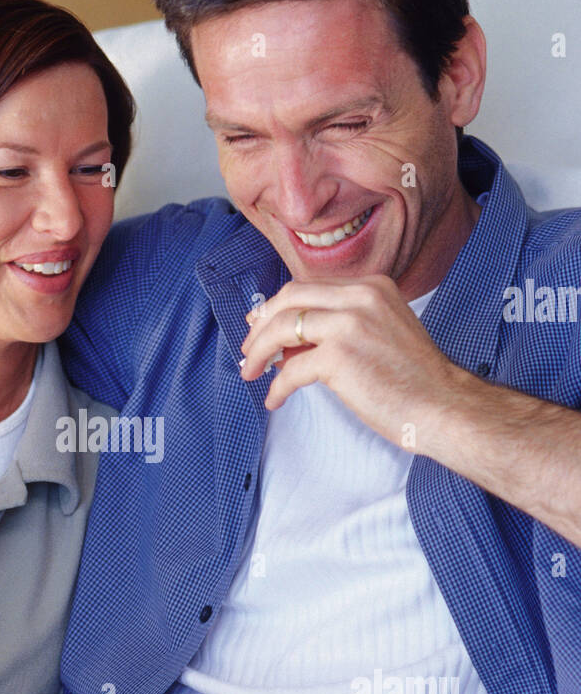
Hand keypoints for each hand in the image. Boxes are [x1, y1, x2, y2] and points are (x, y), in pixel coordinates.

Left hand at [239, 274, 465, 448]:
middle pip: (289, 298)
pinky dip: (277, 386)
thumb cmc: (415, 381)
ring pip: (282, 328)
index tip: (259, 324)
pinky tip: (275, 399)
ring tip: (251, 372)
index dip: (277, 306)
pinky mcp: (339, 357)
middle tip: (248, 349)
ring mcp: (349, 324)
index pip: (308, 287)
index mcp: (372, 286)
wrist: (444, 406)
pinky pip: (290, 369)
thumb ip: (339, 328)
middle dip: (261, 323)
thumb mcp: (380, 334)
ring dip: (259, 352)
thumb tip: (287, 344)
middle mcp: (360, 297)